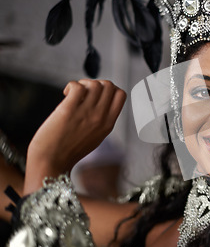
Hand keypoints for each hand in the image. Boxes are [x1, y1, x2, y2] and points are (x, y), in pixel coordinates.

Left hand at [24, 79, 125, 193]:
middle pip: (109, 86)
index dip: (110, 89)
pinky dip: (72, 85)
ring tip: (73, 94)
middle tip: (84, 93)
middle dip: (96, 83)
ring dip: (84, 83)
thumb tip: (98, 100)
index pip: (121, 95)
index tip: (97, 95)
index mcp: (109, 124)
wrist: (52, 162)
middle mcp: (100, 118)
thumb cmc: (69, 151)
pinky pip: (78, 86)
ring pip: (95, 84)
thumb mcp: (95, 137)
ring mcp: (86, 114)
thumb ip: (101, 121)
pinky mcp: (69, 110)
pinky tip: (66, 94)